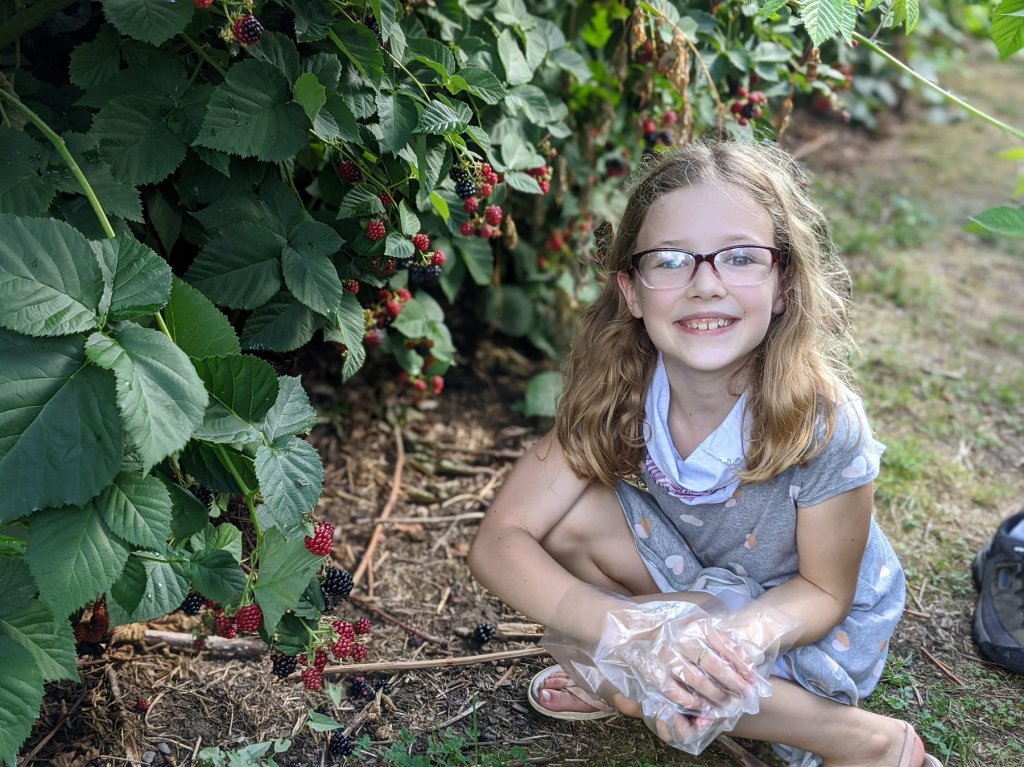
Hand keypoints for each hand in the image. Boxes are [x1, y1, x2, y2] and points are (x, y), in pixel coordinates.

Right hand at [601, 606, 757, 717]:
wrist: (623, 626)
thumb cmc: (660, 621)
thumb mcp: (688, 616)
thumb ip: (712, 629)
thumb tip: (740, 648)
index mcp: (692, 624)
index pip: (724, 647)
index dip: (741, 664)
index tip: (753, 677)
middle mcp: (682, 639)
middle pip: (716, 667)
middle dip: (734, 684)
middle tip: (746, 696)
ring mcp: (667, 656)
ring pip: (698, 682)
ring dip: (715, 696)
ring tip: (727, 705)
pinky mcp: (652, 671)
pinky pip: (676, 691)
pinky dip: (690, 701)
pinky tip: (700, 706)